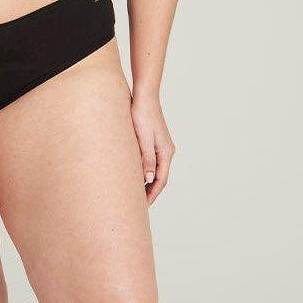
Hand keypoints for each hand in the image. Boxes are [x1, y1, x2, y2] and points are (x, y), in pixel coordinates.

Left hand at [130, 91, 175, 205]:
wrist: (144, 96)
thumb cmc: (142, 115)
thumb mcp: (143, 139)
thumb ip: (146, 159)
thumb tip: (148, 180)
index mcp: (166, 152)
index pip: (160, 180)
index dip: (152, 194)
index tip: (142, 207)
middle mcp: (167, 151)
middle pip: (160, 177)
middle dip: (150, 192)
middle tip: (137, 206)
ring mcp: (162, 146)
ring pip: (156, 170)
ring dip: (147, 183)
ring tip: (135, 194)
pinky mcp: (155, 141)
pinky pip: (152, 162)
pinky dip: (145, 172)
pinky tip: (135, 175)